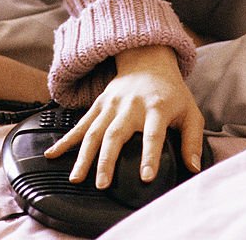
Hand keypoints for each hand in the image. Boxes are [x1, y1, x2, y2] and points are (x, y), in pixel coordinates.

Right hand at [44, 45, 203, 187]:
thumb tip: (192, 168)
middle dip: (107, 160)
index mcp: (156, 107)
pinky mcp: (99, 104)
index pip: (153, 134)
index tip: (146, 177)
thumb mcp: (191, 112)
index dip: (150, 155)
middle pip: (116, 134)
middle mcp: (131, 105)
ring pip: (94, 130)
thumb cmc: (172, 93)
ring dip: (83, 155)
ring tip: (76, 178)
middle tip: (101, 184)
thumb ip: (192, 140)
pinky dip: (66, 140)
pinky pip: (80, 123)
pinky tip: (53, 154)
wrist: (149, 62)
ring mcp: (112, 104)